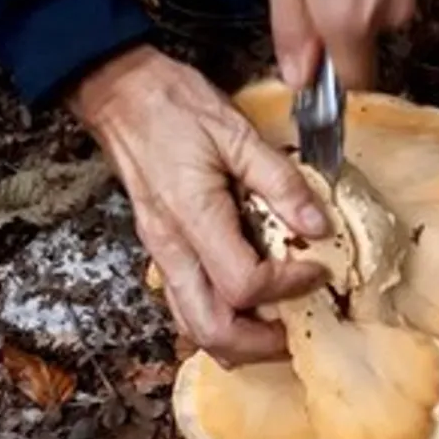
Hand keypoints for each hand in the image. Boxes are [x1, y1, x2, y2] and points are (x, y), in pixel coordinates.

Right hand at [67, 44, 329, 366]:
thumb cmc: (172, 106)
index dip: (288, 286)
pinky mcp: (161, 247)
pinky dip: (218, 317)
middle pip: (209, 329)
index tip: (317, 268)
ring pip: (191, 326)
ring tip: (276, 327)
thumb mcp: (236, 133)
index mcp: (192, 217)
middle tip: (298, 329)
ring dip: (236, 340)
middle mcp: (171, 246)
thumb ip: (280, 181)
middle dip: (259, 344)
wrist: (121, 94)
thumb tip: (317, 224)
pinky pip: (185, 303)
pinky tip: (246, 301)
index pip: (243, 284)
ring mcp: (161, 251)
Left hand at [257, 0, 417, 89]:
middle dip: (327, 30)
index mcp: (347, 17)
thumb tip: (297, 77)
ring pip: (369, 19)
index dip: (326, 83)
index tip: (305, 66)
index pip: (350, 86)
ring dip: (343, 0)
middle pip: (357, 50)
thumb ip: (289, 24)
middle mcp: (386, 13)